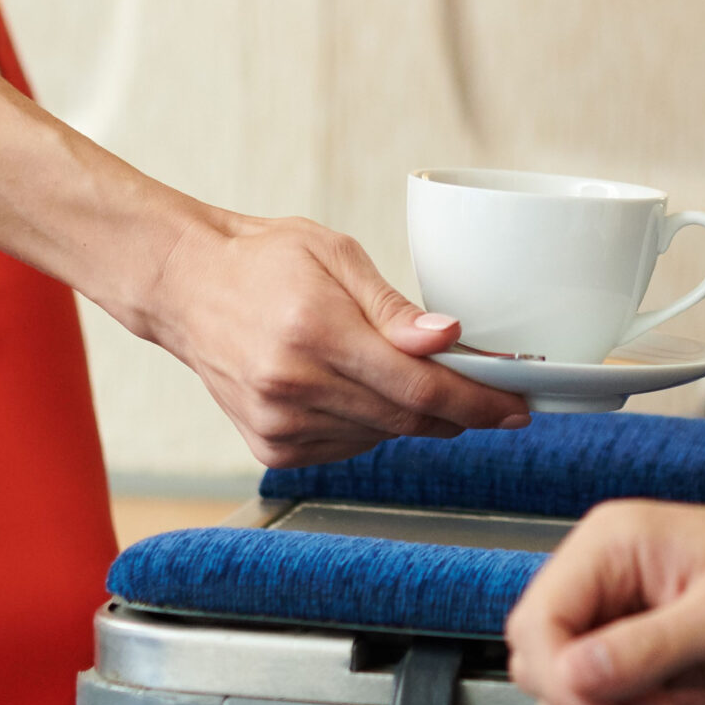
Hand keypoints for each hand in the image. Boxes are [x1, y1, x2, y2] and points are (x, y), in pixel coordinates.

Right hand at [140, 209, 532, 465]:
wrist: (186, 287)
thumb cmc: (265, 260)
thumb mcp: (336, 255)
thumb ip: (394, 306)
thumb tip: (449, 338)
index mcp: (315, 334)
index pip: (417, 387)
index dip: (476, 401)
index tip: (518, 405)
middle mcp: (293, 389)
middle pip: (406, 419)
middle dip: (461, 411)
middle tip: (499, 397)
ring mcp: (278, 426)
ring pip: (380, 437)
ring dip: (416, 416)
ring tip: (423, 378)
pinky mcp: (270, 448)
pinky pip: (348, 446)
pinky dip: (374, 424)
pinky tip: (366, 389)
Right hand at [508, 501, 704, 704]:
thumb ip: (641, 648)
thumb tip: (571, 675)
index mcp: (614, 543)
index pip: (537, 622)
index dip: (562, 681)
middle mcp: (609, 577)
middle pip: (543, 663)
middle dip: (598, 704)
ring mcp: (626, 618)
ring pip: (576, 694)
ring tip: (689, 703)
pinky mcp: (647, 655)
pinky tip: (696, 703)